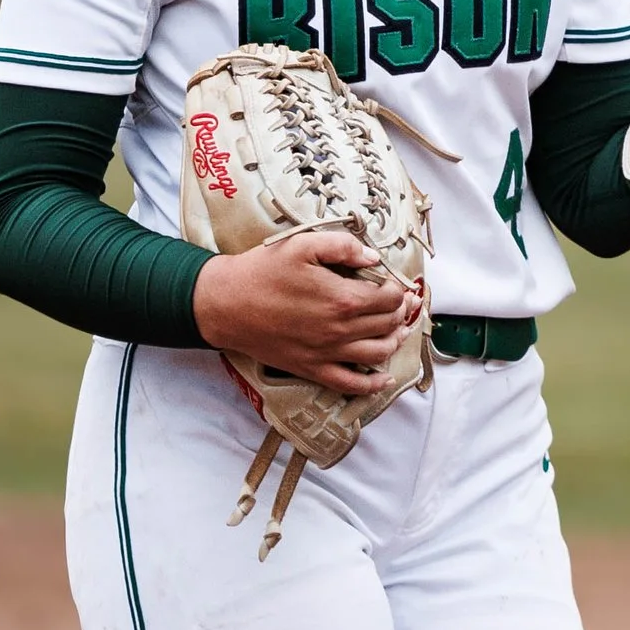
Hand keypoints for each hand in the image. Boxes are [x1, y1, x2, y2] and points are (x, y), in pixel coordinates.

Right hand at [191, 230, 423, 395]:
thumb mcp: (303, 244)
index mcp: (341, 298)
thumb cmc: (262, 271)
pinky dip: (372, 385)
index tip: (398, 284)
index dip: (399, 290)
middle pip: (387, 325)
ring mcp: (326, 353)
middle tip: (404, 303)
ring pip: (377, 354)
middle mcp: (339, 330)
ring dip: (395, 342)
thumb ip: (343, 246)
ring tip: (400, 330)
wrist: (225, 304)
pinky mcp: (310, 368)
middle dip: (401, 313)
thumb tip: (373, 257)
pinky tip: (384, 378)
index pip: (388, 298)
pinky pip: (349, 384)